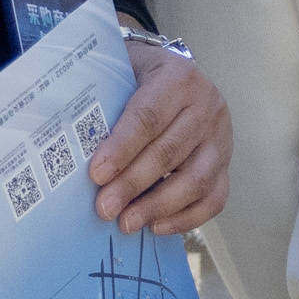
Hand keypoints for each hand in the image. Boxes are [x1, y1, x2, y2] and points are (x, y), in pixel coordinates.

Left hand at [94, 35, 230, 232]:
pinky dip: (186, 217)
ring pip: (196, 179)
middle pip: (169, 152)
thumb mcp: (124, 72)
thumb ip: (106, 102)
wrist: (177, 76)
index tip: (96, 174)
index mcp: (178, 78)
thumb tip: (73, 147)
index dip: (122, 148)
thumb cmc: (140, 78)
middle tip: (105, 207)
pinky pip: (215, 198)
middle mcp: (207, 106)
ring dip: (159, 206)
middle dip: (133, 184)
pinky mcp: (226, 164)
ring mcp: (221, 138)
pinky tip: (157, 226)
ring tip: (127, 222)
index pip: (149, 117)